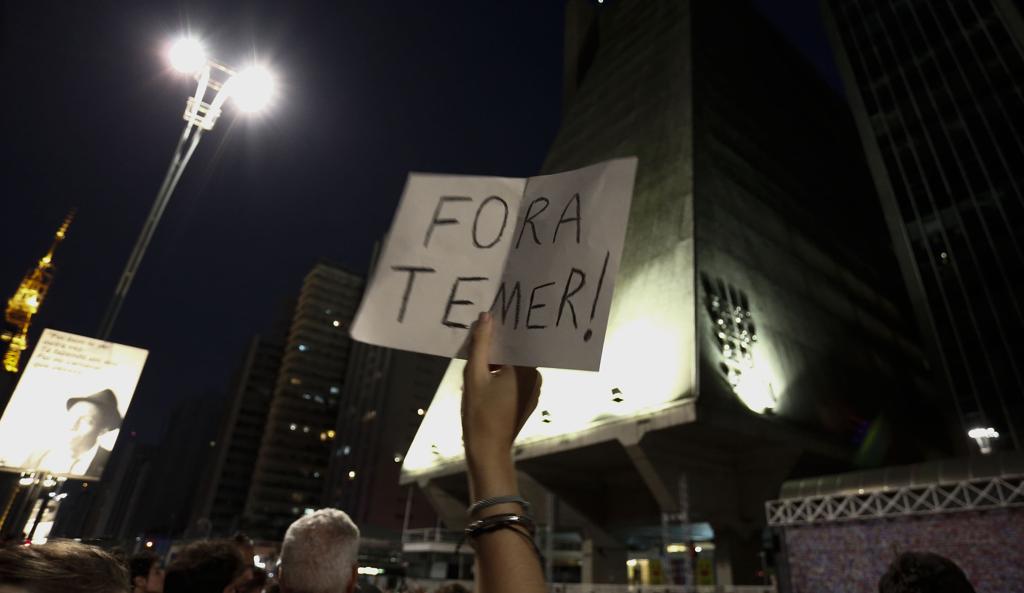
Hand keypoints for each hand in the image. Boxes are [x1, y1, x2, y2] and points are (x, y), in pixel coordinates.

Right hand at [462, 312, 540, 464]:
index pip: (516, 341)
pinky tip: (484, 378)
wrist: (487, 450)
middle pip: (514, 354)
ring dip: (496, 363)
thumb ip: (481, 344)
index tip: (487, 323)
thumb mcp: (474, 375)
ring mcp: (533, 391)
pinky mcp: (526, 401)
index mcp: (527, 369)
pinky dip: (501, 377)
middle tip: (477, 340)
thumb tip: (487, 317)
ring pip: (513, 367)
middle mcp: (535, 378)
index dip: (501, 332)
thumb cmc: (480, 413)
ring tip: (477, 361)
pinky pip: (514, 381)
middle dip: (496, 348)